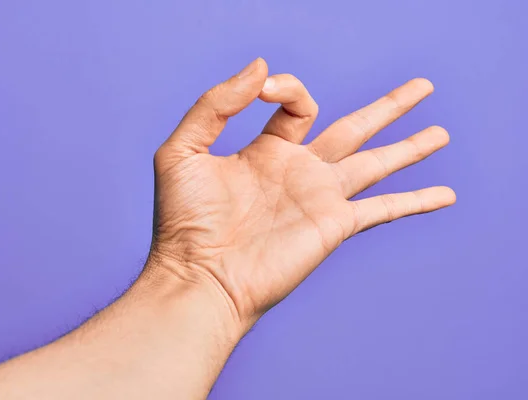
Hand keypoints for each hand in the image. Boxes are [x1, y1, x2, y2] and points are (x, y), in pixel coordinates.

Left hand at [148, 58, 454, 331]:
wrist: (197, 276)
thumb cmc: (182, 220)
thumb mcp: (183, 149)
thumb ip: (217, 103)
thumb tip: (261, 66)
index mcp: (267, 152)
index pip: (297, 105)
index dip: (288, 87)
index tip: (264, 89)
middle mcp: (299, 172)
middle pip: (355, 128)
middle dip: (389, 107)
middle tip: (422, 86)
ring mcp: (320, 199)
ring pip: (377, 163)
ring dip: (411, 147)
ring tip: (442, 132)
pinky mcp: (334, 225)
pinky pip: (385, 209)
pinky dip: (417, 201)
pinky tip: (446, 195)